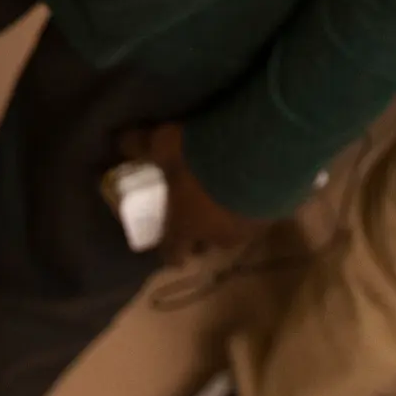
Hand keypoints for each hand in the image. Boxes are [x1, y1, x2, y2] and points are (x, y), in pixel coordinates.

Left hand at [119, 120, 259, 261]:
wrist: (257, 152)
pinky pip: (262, 213)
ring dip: (232, 218)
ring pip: (237, 232)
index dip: (171, 251)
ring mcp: (249, 228)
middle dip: (204, 233)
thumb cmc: (199, 156)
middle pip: (208, 244)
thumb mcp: (164, 144)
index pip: (173, 254)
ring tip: (232, 194)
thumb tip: (118, 142)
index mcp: (186, 227)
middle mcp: (217, 236)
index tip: (171, 246)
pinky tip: (257, 184)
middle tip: (201, 211)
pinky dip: (256, 203)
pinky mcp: (276, 213)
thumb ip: (142, 146)